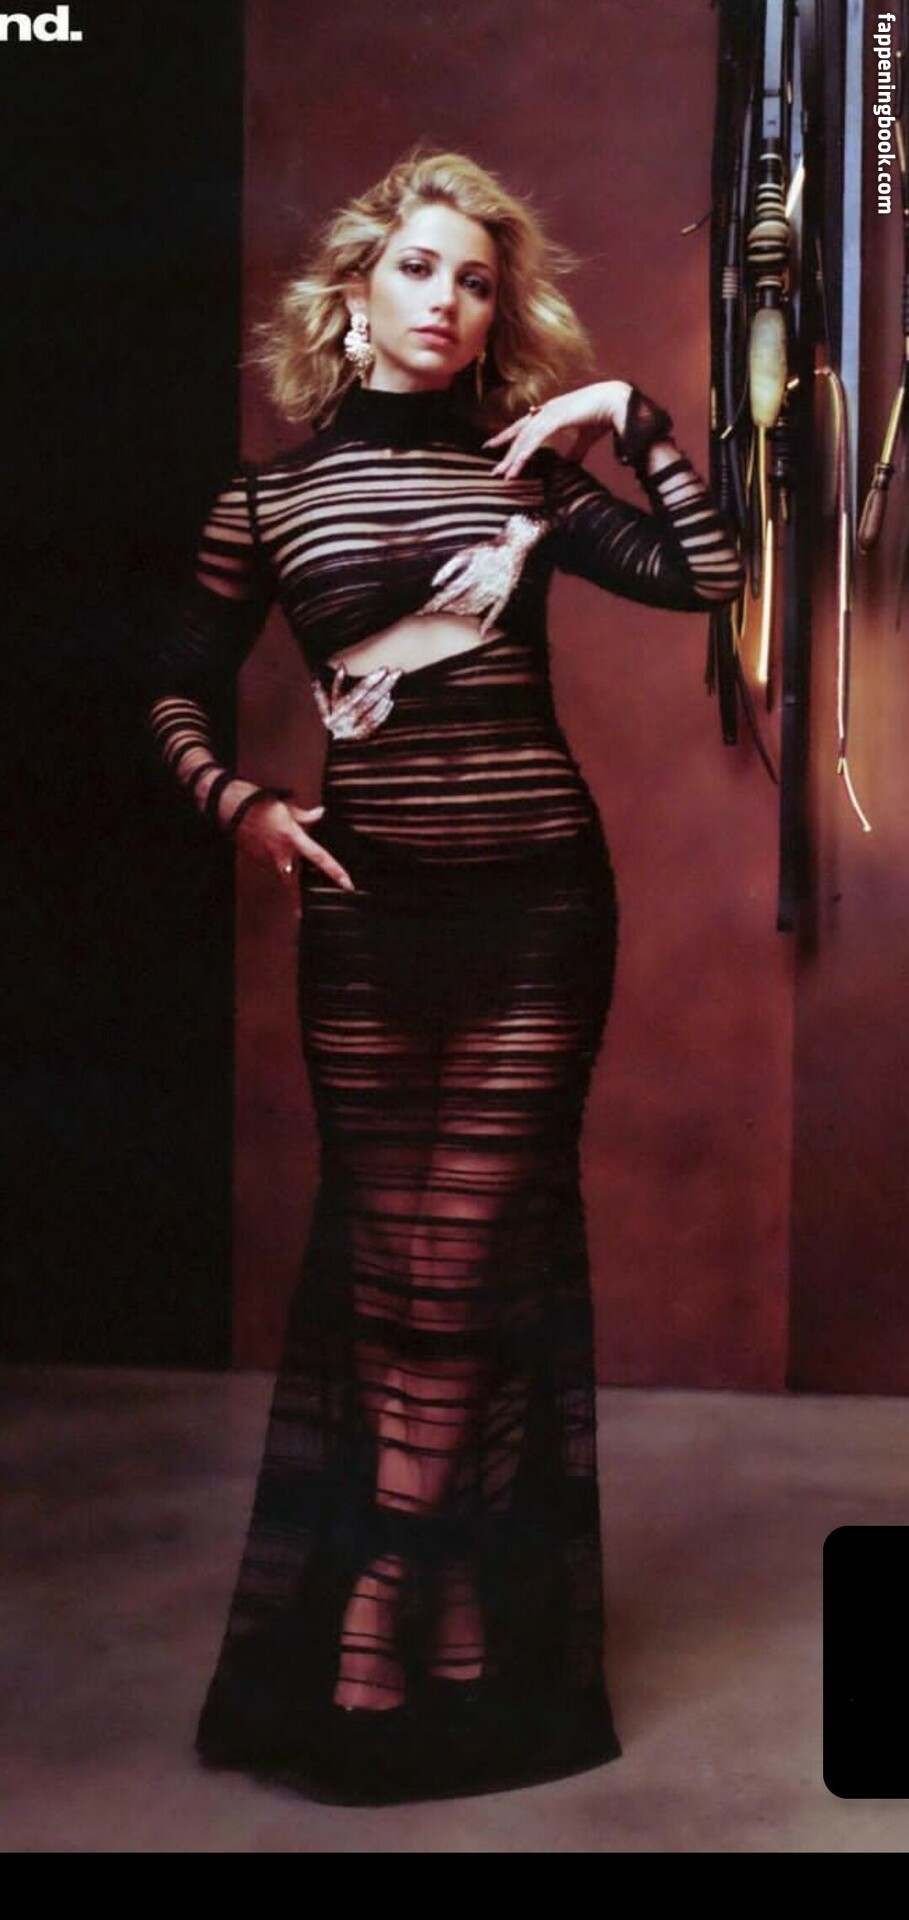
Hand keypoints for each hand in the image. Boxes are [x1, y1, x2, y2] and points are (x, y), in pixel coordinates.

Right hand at [234, 796, 353, 893]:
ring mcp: (267, 859)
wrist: (231, 809)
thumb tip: (320, 813)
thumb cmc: (260, 805)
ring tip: (280, 865)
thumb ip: (305, 817)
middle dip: (295, 898)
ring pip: (282, 871)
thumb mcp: (287, 808)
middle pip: (293, 882)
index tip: (347, 885)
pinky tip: (269, 846)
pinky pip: (271, 864)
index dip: (335, 871)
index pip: (320, 857)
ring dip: (285, 869)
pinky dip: (274, 859)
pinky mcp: (257, 859)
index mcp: (293, 838)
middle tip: (299, 913)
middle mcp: (281, 853)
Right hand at [312, 662, 402, 740]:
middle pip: (371, 699)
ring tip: (392, 682)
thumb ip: (333, 684)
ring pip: (376, 709)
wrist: (327, 742)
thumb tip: (342, 666)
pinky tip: (390, 700)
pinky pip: (377, 721)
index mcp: (340, 710)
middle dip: (384, 685)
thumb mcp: (324, 703)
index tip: (383, 669)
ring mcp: (358, 728)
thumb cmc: (327, 716)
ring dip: (385, 696)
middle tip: (396, 672)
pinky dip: (384, 711)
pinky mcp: (364, 734)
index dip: (371, 680)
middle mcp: (350, 719)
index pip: (359, 691)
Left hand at [484, 380, 634, 478]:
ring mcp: (550, 413)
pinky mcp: (556, 418)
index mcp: (551, 412)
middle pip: (520, 434)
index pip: (524, 426)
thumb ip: (576, 449)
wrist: (616, 401)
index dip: (508, 436)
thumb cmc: (603, 415)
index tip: (493, 445)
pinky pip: (537, 439)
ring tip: (503, 474)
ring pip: (526, 438)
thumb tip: (572, 463)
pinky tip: (518, 464)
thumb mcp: (586, 436)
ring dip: (514, 458)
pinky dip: (527, 452)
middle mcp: (546, 410)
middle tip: (494, 470)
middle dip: (506, 452)